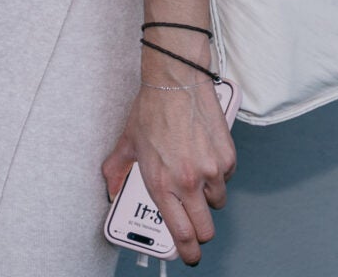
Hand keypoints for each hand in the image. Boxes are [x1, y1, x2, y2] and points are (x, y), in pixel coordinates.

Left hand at [101, 50, 235, 263]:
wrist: (176, 82)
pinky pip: (226, 178)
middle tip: (195, 225)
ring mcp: (212, 171)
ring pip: (216, 202)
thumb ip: (117, 169)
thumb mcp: (128, 142)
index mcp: (162, 184)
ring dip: (207, 197)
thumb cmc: (152, 110)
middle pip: (205, 229)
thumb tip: (110, 187)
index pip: (180, 233)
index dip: (187, 251)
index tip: (189, 255)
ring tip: (193, 174)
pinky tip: (204, 154)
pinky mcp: (228, 157)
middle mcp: (188, 182)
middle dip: (200, 232)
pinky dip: (218, 173)